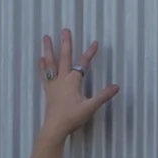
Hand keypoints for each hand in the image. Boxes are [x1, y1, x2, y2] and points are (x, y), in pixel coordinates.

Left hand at [34, 28, 118, 143]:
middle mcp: (61, 79)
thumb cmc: (73, 117)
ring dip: (48, 49)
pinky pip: (44, 74)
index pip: (83, 64)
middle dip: (66, 43)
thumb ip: (103, 96)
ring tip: (46, 37)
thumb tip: (116, 86)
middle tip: (65, 30)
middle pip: (64, 57)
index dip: (90, 53)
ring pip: (50, 62)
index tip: (95, 42)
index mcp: (72, 81)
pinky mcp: (48, 90)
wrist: (55, 127)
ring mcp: (53, 84)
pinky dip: (42, 65)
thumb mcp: (90, 107)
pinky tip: (41, 59)